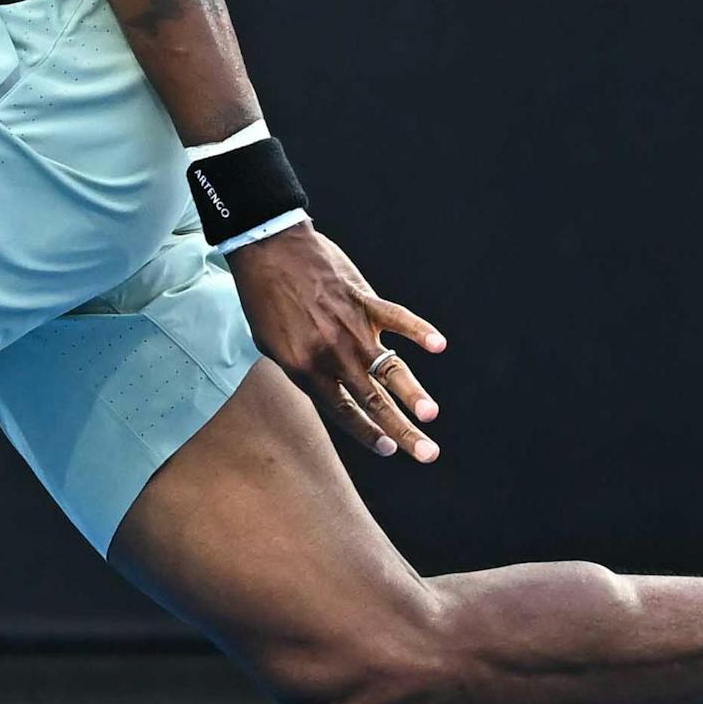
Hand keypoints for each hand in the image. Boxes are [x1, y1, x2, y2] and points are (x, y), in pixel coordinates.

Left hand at [227, 224, 445, 461]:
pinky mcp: (364, 300)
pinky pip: (398, 318)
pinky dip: (419, 331)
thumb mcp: (269, 344)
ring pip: (390, 369)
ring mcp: (351, 329)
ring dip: (414, 394)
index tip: (388, 449)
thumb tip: (326, 387)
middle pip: (374, 401)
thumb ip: (301, 368)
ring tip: (431, 416)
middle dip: (403, 432)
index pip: (344, 412)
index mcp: (306, 370)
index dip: (367, 433)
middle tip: (428, 455)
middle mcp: (332, 355)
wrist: (265, 249)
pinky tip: (439, 345)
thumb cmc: (263, 298)